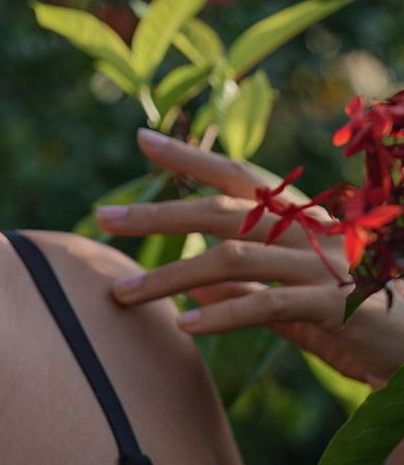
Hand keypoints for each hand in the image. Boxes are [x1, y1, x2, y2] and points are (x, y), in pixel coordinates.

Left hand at [95, 128, 403, 388]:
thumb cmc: (361, 315)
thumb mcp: (292, 300)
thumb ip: (242, 289)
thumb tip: (192, 289)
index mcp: (297, 218)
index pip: (236, 175)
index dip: (189, 155)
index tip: (142, 138)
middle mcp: (304, 231)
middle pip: (219, 211)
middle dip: (157, 214)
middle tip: (102, 217)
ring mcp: (320, 265)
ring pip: (230, 259)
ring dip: (171, 277)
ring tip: (123, 293)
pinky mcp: (335, 305)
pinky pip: (267, 305)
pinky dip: (223, 315)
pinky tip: (183, 326)